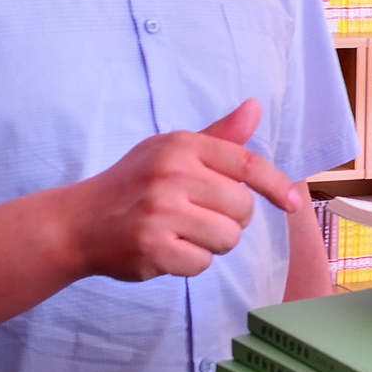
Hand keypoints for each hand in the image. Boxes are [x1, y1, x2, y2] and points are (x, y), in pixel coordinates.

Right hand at [67, 99, 302, 281]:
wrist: (78, 222)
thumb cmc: (134, 184)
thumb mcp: (171, 152)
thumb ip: (218, 137)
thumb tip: (256, 107)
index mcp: (180, 146)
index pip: (246, 162)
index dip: (276, 185)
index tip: (294, 203)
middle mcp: (171, 174)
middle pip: (242, 208)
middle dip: (230, 219)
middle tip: (198, 216)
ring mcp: (160, 212)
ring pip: (227, 238)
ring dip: (213, 244)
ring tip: (183, 233)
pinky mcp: (152, 247)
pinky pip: (202, 264)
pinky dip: (190, 263)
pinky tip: (167, 250)